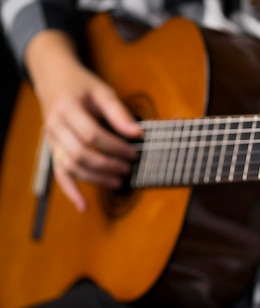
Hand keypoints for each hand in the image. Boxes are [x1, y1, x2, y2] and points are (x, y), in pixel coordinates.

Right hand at [26, 30, 141, 211]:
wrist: (54, 80)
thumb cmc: (82, 86)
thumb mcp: (102, 91)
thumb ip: (119, 113)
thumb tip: (139, 133)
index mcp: (67, 109)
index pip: (92, 134)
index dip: (115, 146)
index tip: (135, 152)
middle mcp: (55, 127)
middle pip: (80, 153)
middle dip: (108, 164)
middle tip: (129, 168)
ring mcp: (51, 141)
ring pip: (70, 167)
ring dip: (95, 178)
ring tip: (119, 182)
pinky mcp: (53, 150)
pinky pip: (59, 175)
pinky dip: (71, 191)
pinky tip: (84, 206)